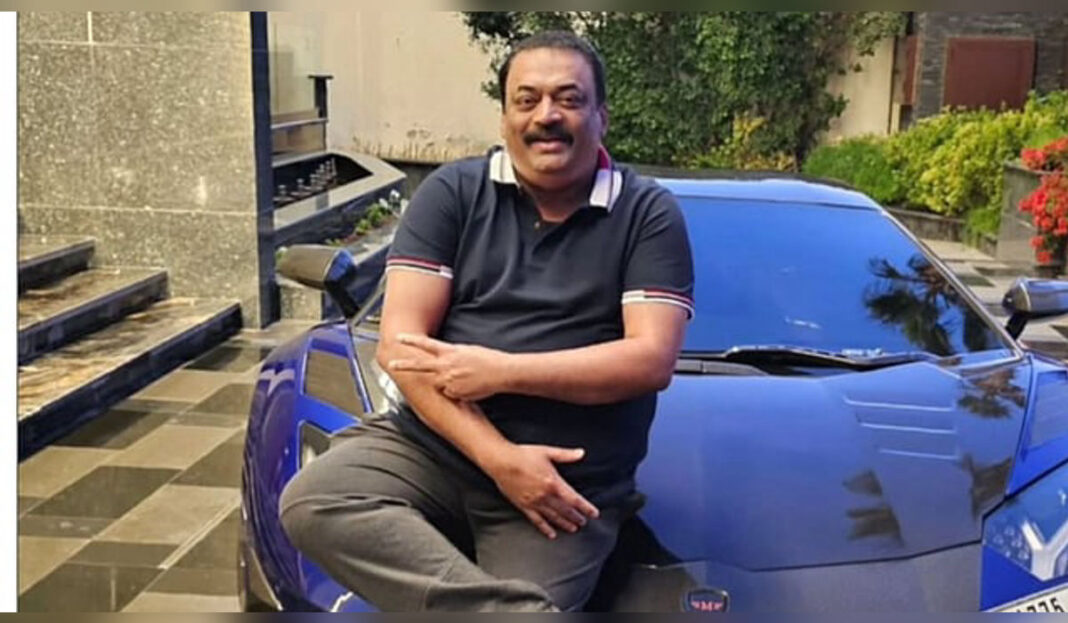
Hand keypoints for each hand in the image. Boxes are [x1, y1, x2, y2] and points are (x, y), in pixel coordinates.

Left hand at [388, 333, 510, 400]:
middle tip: (391, 364)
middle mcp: (446, 365)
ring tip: (467, 378)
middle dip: (404, 365)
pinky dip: (458, 392)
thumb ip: (453, 354)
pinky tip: (471, 387)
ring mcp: (449, 379)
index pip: (426, 344)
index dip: (411, 341)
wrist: (501, 372)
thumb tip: (445, 359)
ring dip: (448, 382)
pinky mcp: (454, 392)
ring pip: (439, 383)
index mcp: (450, 351)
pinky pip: (451, 394)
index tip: (399, 337)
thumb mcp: (468, 350)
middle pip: (420, 365)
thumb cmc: (488, 360)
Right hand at [484, 444, 599, 538]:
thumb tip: (581, 453)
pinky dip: (545, 528)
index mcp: (553, 482)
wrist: (502, 461)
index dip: (586, 507)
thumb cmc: (523, 455)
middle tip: (584, 522)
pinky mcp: (524, 506)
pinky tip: (551, 534)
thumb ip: (566, 455)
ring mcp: (534, 502)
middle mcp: (545, 495)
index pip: (574, 499)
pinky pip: (537, 521)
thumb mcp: (547, 452)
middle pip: (565, 510)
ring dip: (565, 524)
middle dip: (576, 517)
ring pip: (553, 517)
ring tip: (573, 529)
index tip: (594, 513)